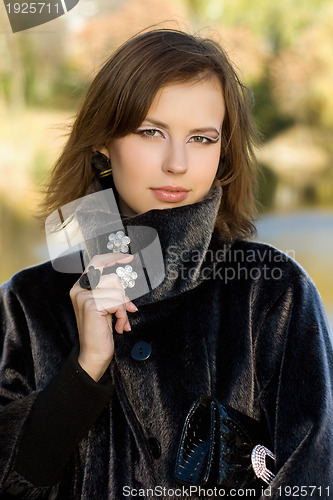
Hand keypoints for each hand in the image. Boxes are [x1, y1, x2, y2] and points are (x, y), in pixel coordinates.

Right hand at [70, 253, 137, 380]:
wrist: (94, 354)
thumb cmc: (101, 331)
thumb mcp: (106, 306)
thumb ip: (110, 291)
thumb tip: (124, 283)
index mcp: (81, 287)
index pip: (97, 263)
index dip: (113, 257)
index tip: (128, 257)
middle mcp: (79, 289)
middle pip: (112, 277)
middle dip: (124, 295)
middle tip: (128, 310)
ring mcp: (83, 296)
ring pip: (117, 291)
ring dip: (124, 309)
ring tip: (120, 321)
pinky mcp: (91, 304)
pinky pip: (117, 302)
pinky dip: (123, 316)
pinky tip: (119, 326)